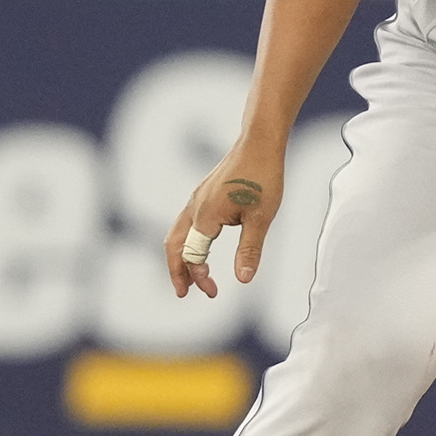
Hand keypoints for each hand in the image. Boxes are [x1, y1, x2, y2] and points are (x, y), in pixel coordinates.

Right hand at [167, 144, 284, 298]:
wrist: (259, 142)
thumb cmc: (262, 176)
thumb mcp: (260, 217)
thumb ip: (250, 250)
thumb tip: (243, 279)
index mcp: (205, 215)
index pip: (192, 256)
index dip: (199, 277)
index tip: (213, 292)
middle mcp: (195, 207)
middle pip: (174, 246)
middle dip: (177, 271)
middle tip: (184, 293)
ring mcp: (197, 199)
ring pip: (178, 233)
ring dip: (181, 256)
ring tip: (191, 276)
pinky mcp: (204, 194)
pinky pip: (186, 223)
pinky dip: (187, 241)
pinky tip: (202, 247)